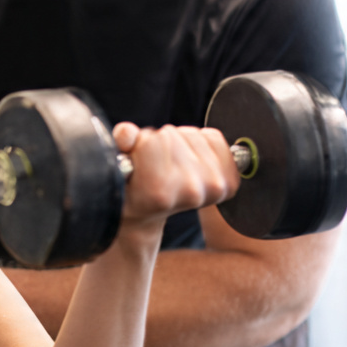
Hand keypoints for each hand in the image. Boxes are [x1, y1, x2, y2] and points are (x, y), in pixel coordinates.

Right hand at [111, 123, 239, 236]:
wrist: (151, 212)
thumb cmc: (132, 187)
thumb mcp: (118, 167)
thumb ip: (120, 145)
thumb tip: (127, 134)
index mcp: (160, 193)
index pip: (152, 141)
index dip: (140, 146)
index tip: (138, 163)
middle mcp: (191, 192)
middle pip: (172, 135)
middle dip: (159, 143)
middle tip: (155, 164)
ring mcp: (213, 187)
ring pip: (193, 134)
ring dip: (179, 142)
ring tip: (170, 164)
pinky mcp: (227, 182)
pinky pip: (214, 137)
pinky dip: (201, 141)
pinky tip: (189, 160)